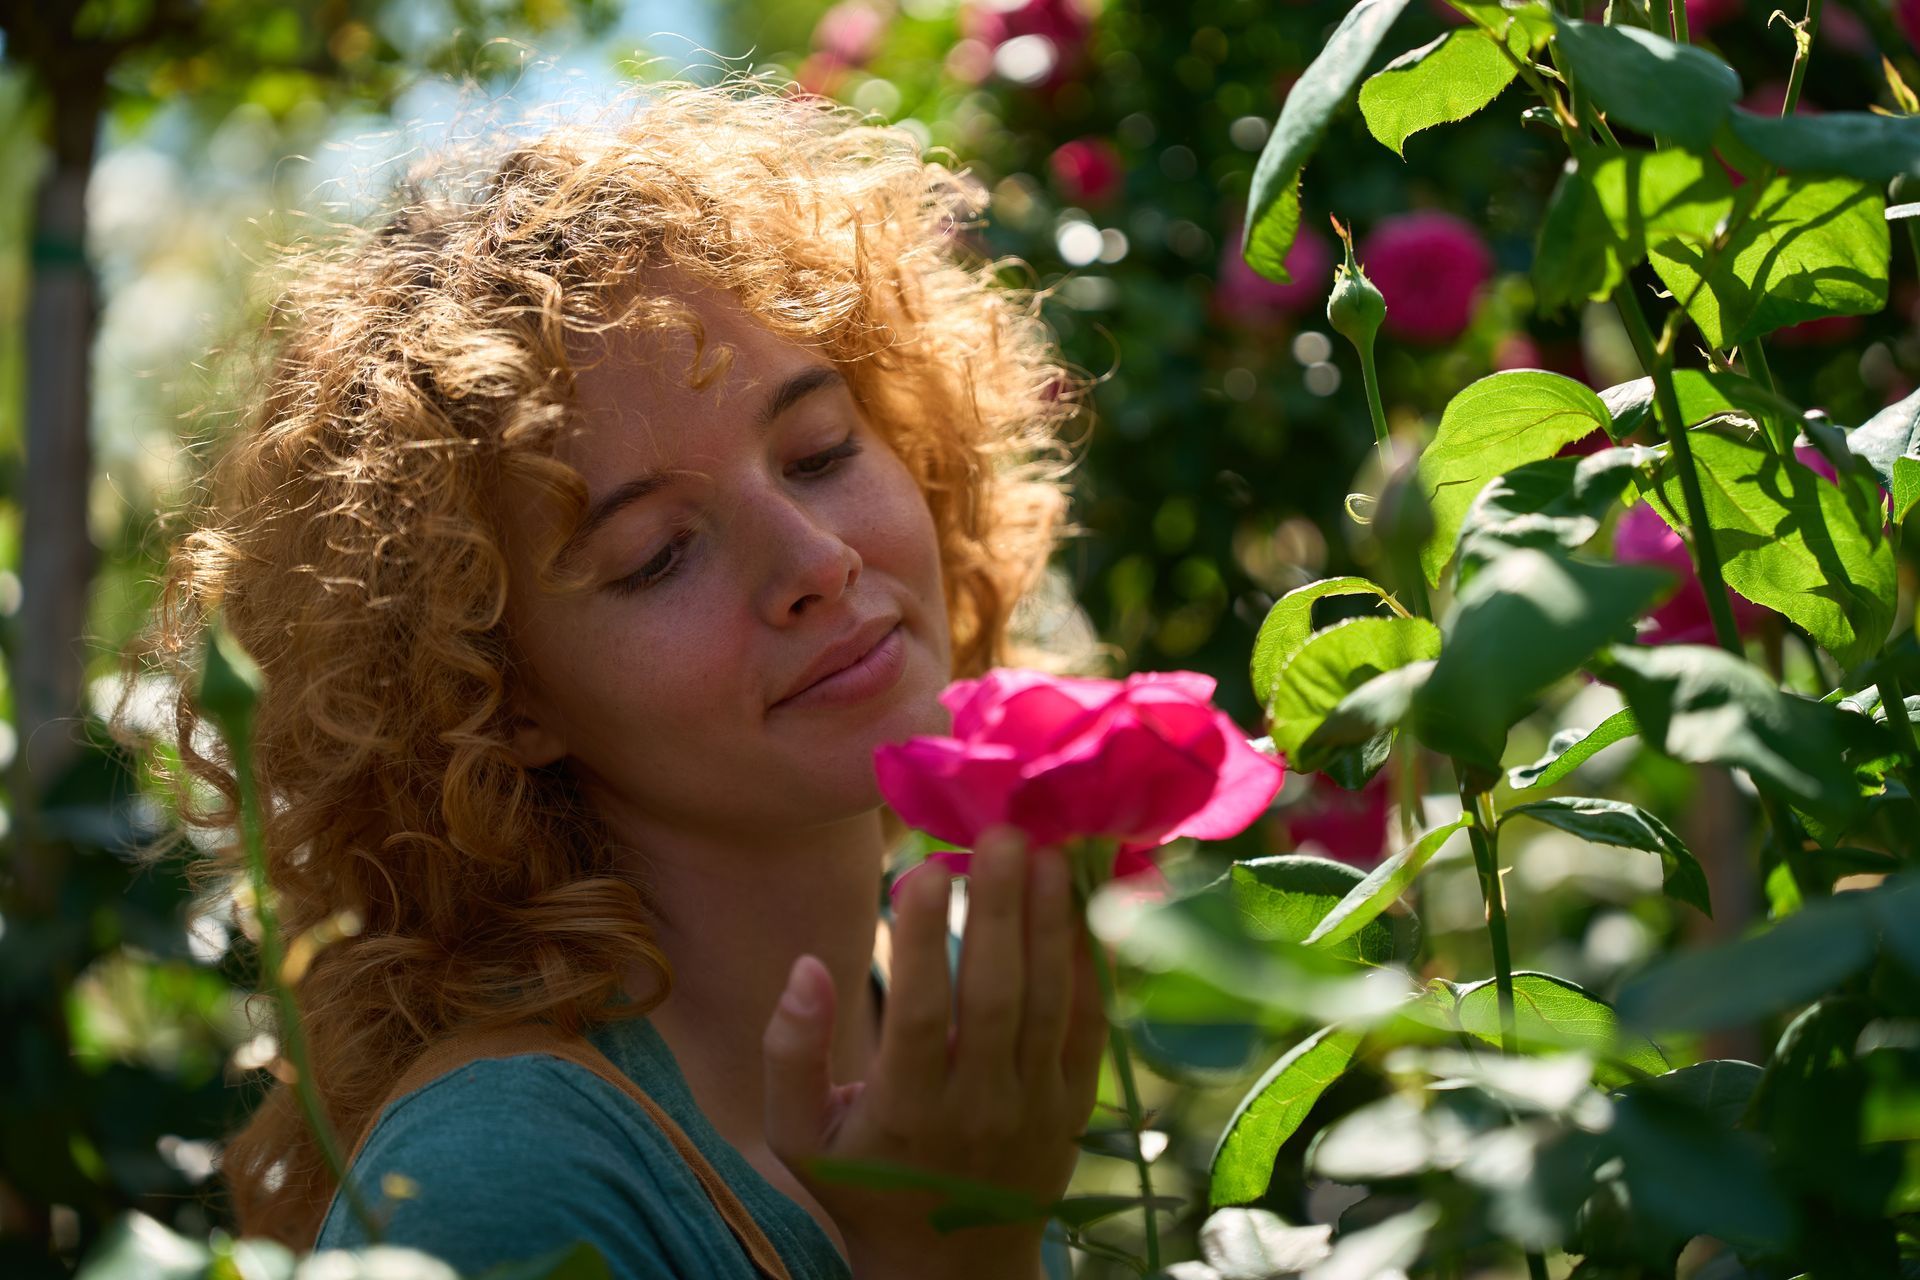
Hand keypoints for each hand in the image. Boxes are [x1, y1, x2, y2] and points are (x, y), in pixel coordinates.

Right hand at [761, 828, 1107, 1279]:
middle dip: (999, 909)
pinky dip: (1087, 965)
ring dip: (1050, 923)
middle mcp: (979, 1108)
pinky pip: (1087, 1027)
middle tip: (1000, 831)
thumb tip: (808, 967)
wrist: (951, 1266)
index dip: (923, 942)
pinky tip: (1080, 904)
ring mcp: (1035, 1107)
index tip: (921, 868)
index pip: (919, 1016)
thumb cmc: (864, 1182)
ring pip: (1049, 1003)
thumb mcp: (799, 1135)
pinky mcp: (1074, 1104)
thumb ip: (790, 1052)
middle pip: (996, 997)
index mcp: (906, 1113)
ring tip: (1046, 849)